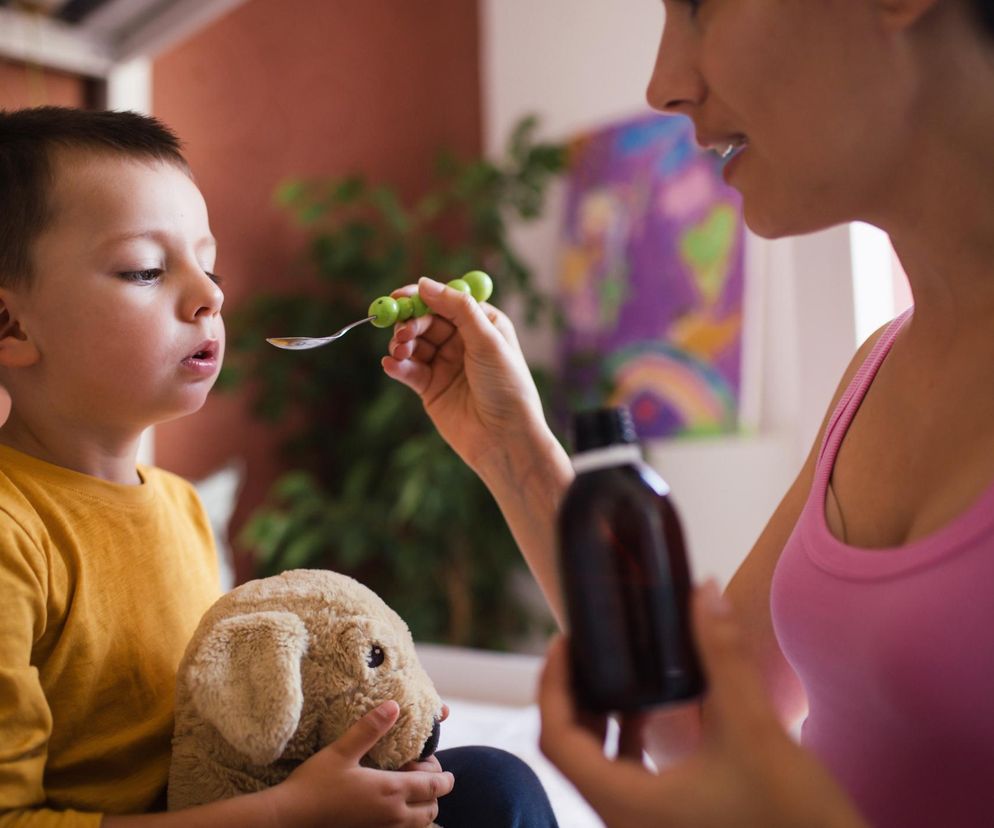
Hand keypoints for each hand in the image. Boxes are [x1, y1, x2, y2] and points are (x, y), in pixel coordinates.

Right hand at [268, 701, 452, 827]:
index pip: (433, 787)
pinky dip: (406, 822)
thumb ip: (370, 729)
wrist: (290, 819)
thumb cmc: (314, 784)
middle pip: (431, 809)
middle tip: (421, 774)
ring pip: (418, 825)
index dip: (444, 777)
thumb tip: (394, 706)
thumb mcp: (342, 750)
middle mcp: (392, 815)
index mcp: (390, 791)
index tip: (441, 767)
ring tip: (409, 791)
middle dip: (435, 793)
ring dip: (422, 809)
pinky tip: (390, 807)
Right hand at [382, 277, 554, 477]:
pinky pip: (408, 371)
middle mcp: (463, 341)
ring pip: (413, 344)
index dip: (422, 296)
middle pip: (426, 320)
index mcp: (483, 324)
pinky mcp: (431, 388)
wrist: (505, 439)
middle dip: (410, 322)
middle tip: (401, 332)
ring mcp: (445, 365)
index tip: (400, 296)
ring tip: (400, 352)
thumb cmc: (507, 387)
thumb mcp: (488, 341)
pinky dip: (396, 366)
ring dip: (401, 343)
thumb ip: (458, 309)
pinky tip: (391, 365)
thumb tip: (425, 283)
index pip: (447, 301)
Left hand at [538, 585, 868, 827]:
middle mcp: (624, 821)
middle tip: (587, 645)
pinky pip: (627, 777)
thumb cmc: (794, 819)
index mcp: (625, 803)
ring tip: (616, 666)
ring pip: (599, 766)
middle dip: (574, 694)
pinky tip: (651, 708)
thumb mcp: (756, 731)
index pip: (555, 739)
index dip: (551, 685)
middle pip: (570, 750)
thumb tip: (705, 591)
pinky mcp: (671, 826)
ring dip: (602, 715)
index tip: (565, 640)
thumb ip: (724, 657)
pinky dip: (627, 738)